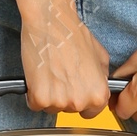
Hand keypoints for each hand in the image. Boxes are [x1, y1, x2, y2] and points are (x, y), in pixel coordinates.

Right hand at [9, 0, 112, 116]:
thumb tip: (100, 85)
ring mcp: (59, 101)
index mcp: (99, 94)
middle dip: (65, 96)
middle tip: (61, 75)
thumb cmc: (73, 34)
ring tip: (50, 72)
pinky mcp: (39, 98)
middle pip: (70, 111)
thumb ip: (102, 77)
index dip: (82, 101)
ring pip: (51, 108)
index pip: (91, 112)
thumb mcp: (101, 56)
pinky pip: (35, 104)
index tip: (76, 92)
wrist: (51, 22)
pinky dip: (33, 93)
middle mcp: (80, 101)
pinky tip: (39, 76)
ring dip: (49, 95)